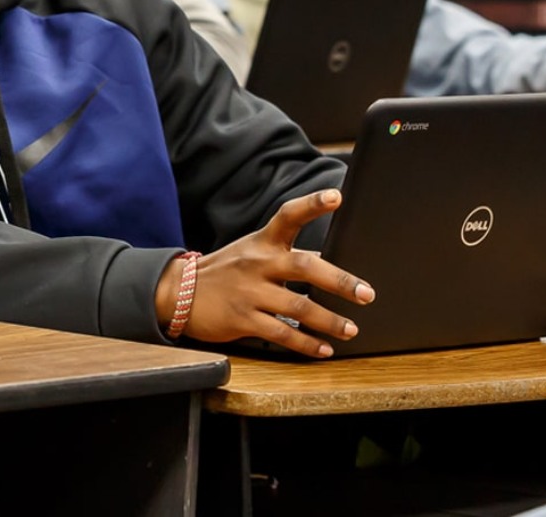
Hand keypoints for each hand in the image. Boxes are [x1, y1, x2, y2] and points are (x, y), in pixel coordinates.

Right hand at [161, 189, 374, 358]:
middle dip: (339, 281)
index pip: (288, 216)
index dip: (312, 204)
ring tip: (350, 329)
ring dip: (329, 321)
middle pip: (304, 266)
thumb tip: (328, 262)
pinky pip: (282, 333)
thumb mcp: (250, 251)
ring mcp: (249, 291)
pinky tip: (323, 349)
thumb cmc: (225, 271)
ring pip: (299, 307)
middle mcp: (258, 263)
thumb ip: (285, 254)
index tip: (337, 196)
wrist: (179, 292)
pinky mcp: (242, 319)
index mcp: (262, 242)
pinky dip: (307, 344)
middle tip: (366, 293)